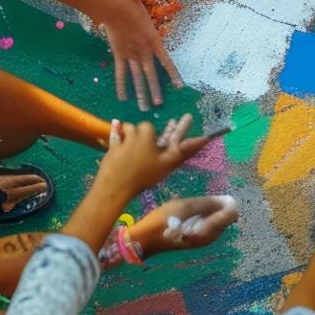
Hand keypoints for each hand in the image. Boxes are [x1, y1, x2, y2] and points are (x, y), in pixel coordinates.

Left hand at [97, 116, 211, 196]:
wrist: (115, 185)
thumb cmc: (144, 174)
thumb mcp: (168, 162)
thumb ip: (184, 149)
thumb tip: (205, 138)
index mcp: (147, 132)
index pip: (155, 128)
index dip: (163, 134)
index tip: (165, 141)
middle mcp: (133, 132)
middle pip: (141, 130)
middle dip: (145, 136)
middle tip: (150, 154)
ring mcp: (119, 139)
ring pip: (127, 132)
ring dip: (130, 137)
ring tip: (136, 154)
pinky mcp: (109, 148)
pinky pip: (114, 138)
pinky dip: (116, 138)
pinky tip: (119, 146)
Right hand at [102, 0, 182, 111]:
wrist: (117, 9)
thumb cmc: (133, 9)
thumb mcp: (148, 21)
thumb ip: (151, 32)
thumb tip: (153, 35)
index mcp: (155, 42)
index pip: (167, 62)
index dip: (173, 75)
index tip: (179, 86)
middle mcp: (144, 51)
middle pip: (151, 74)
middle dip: (155, 91)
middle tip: (159, 104)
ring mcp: (131, 54)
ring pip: (137, 77)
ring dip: (141, 93)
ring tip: (144, 107)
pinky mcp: (120, 55)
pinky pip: (121, 73)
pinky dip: (122, 85)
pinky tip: (123, 97)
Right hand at [129, 195, 238, 257]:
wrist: (143, 240)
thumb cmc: (162, 222)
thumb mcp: (184, 207)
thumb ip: (207, 204)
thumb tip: (227, 201)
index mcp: (210, 232)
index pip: (231, 214)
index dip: (225, 201)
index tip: (209, 195)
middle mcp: (210, 237)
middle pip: (224, 217)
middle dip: (215, 205)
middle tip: (195, 200)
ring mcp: (202, 238)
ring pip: (214, 219)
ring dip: (205, 209)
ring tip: (187, 205)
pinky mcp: (194, 237)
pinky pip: (205, 222)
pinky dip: (199, 214)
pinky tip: (184, 211)